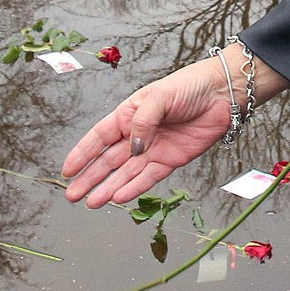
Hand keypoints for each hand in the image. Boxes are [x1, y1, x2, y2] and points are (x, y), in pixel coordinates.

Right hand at [61, 52, 272, 207]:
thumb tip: (133, 148)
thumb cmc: (189, 87)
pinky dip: (134, 188)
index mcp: (128, 114)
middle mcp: (137, 134)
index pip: (99, 138)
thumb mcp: (159, 97)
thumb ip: (143, 122)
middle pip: (108, 161)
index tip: (67, 170)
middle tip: (73, 195)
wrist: (222, 94)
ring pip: (125, 173)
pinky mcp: (170, 160)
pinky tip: (119, 197)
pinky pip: (148, 177)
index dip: (82, 154)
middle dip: (90, 178)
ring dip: (108, 188)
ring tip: (92, 203)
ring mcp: (153, 149)